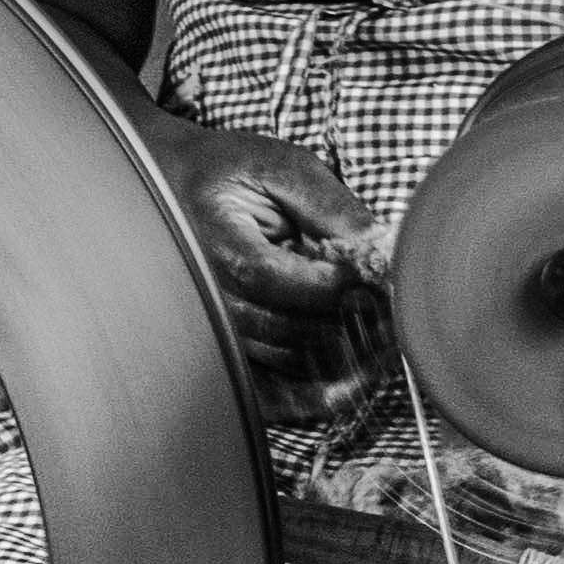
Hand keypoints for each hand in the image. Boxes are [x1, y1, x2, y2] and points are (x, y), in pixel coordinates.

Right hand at [138, 109, 389, 423]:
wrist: (164, 184)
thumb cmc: (224, 172)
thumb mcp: (278, 166)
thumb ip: (329, 205)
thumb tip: (381, 246)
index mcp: (222, 249)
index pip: (290, 284)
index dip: (343, 288)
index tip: (385, 279)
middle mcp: (212, 298)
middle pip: (293, 330)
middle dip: (355, 322)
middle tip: (400, 310)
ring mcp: (215, 329)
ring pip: (289, 360)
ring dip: (345, 354)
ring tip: (387, 335)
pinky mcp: (223, 348)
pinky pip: (268, 391)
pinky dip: (312, 397)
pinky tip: (351, 386)